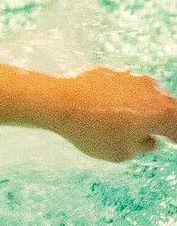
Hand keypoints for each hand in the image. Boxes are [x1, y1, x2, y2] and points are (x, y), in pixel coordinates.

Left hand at [54, 66, 176, 161]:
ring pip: (143, 95)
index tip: (172, 140)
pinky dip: (118, 99)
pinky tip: (103, 109)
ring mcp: (132, 78)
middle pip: (164, 107)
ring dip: (138, 108)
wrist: (59, 101)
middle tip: (152, 131)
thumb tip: (148, 141)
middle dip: (160, 120)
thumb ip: (142, 148)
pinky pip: (121, 88)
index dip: (174, 136)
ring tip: (123, 122)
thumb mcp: (121, 153)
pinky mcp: (112, 72)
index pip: (176, 127)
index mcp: (161, 113)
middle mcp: (152, 91)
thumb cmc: (90, 130)